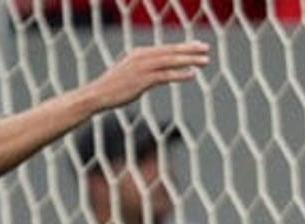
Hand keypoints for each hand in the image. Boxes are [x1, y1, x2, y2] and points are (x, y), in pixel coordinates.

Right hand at [85, 42, 211, 111]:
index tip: (198, 46)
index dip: (184, 47)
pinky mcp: (142, 80)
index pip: (166, 48)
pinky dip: (180, 74)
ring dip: (190, 60)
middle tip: (207, 49)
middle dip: (191, 50)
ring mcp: (142, 68)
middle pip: (171, 52)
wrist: (97, 95)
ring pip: (171, 61)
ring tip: (205, 61)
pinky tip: (192, 75)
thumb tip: (157, 75)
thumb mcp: (129, 74)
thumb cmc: (113, 88)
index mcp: (140, 54)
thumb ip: (144, 71)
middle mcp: (143, 57)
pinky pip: (165, 76)